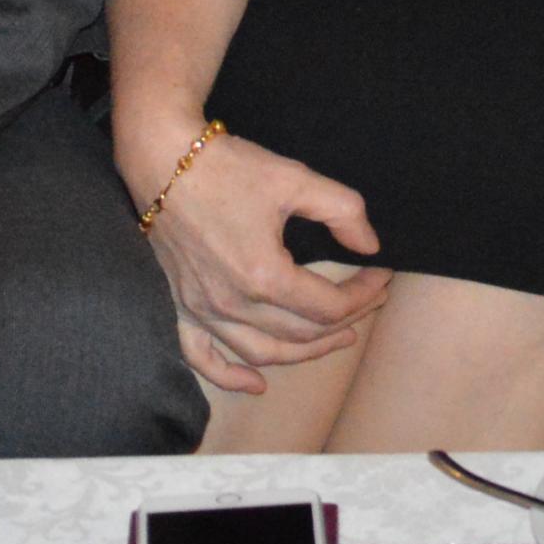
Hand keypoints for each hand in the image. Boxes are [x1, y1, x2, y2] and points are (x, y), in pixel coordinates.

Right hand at [123, 117, 388, 396]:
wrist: (162, 158)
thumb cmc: (227, 167)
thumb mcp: (295, 178)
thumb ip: (343, 211)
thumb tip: (370, 246)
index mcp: (265, 276)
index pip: (330, 306)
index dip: (364, 295)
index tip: (381, 275)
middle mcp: (234, 304)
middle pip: (303, 333)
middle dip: (345, 320)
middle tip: (369, 301)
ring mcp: (203, 311)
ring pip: (263, 352)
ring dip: (304, 352)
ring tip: (335, 339)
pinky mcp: (180, 307)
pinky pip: (203, 358)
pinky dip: (230, 377)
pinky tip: (256, 384)